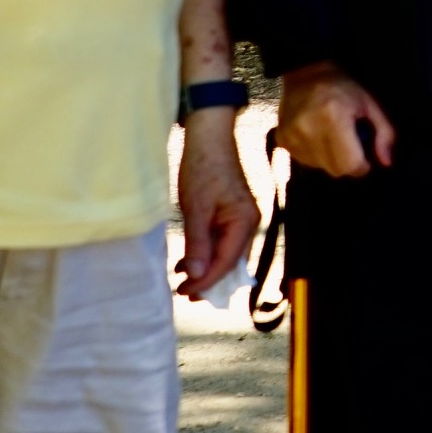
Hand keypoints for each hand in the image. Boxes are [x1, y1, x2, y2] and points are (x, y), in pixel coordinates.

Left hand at [175, 108, 260, 299]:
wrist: (208, 138)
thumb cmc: (203, 168)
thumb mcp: (196, 208)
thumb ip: (197, 244)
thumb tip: (196, 275)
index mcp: (245, 222)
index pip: (227, 263)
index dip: (207, 281)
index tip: (185, 292)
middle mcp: (248, 223)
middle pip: (230, 262)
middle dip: (208, 280)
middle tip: (184, 293)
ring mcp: (241, 218)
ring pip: (225, 253)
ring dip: (205, 268)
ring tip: (182, 281)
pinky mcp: (231, 214)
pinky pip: (221, 241)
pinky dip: (205, 253)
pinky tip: (187, 261)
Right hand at [276, 62, 395, 177]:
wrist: (306, 73)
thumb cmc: (343, 88)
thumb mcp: (370, 104)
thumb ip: (384, 133)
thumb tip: (387, 162)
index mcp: (333, 117)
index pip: (350, 164)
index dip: (363, 164)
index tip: (365, 154)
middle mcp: (309, 129)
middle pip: (336, 170)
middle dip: (348, 163)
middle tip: (351, 143)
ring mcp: (292, 137)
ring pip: (321, 168)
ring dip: (331, 159)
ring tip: (333, 136)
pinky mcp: (282, 141)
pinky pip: (306, 162)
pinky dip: (316, 155)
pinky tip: (318, 136)